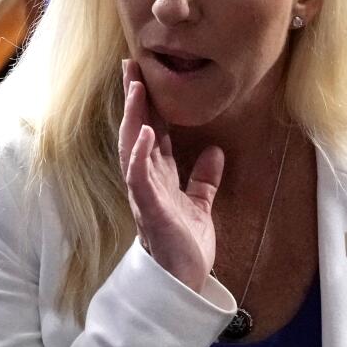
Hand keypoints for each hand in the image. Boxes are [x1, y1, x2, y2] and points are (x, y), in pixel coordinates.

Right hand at [118, 60, 222, 290]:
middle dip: (133, 99)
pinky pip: (140, 176)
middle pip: (136, 131)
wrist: (186, 281)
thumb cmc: (186, 246)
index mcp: (158, 177)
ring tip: (136, 88)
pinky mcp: (150, 209)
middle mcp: (146, 180)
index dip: (148, 104)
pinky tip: (144, 131)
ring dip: (133, 117)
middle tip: (130, 65)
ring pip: (133, 147)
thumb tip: (215, 151)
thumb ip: (204, 179)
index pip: (150, 132)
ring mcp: (145, 193)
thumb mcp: (200, 204)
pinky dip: (139, 153)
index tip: (145, 74)